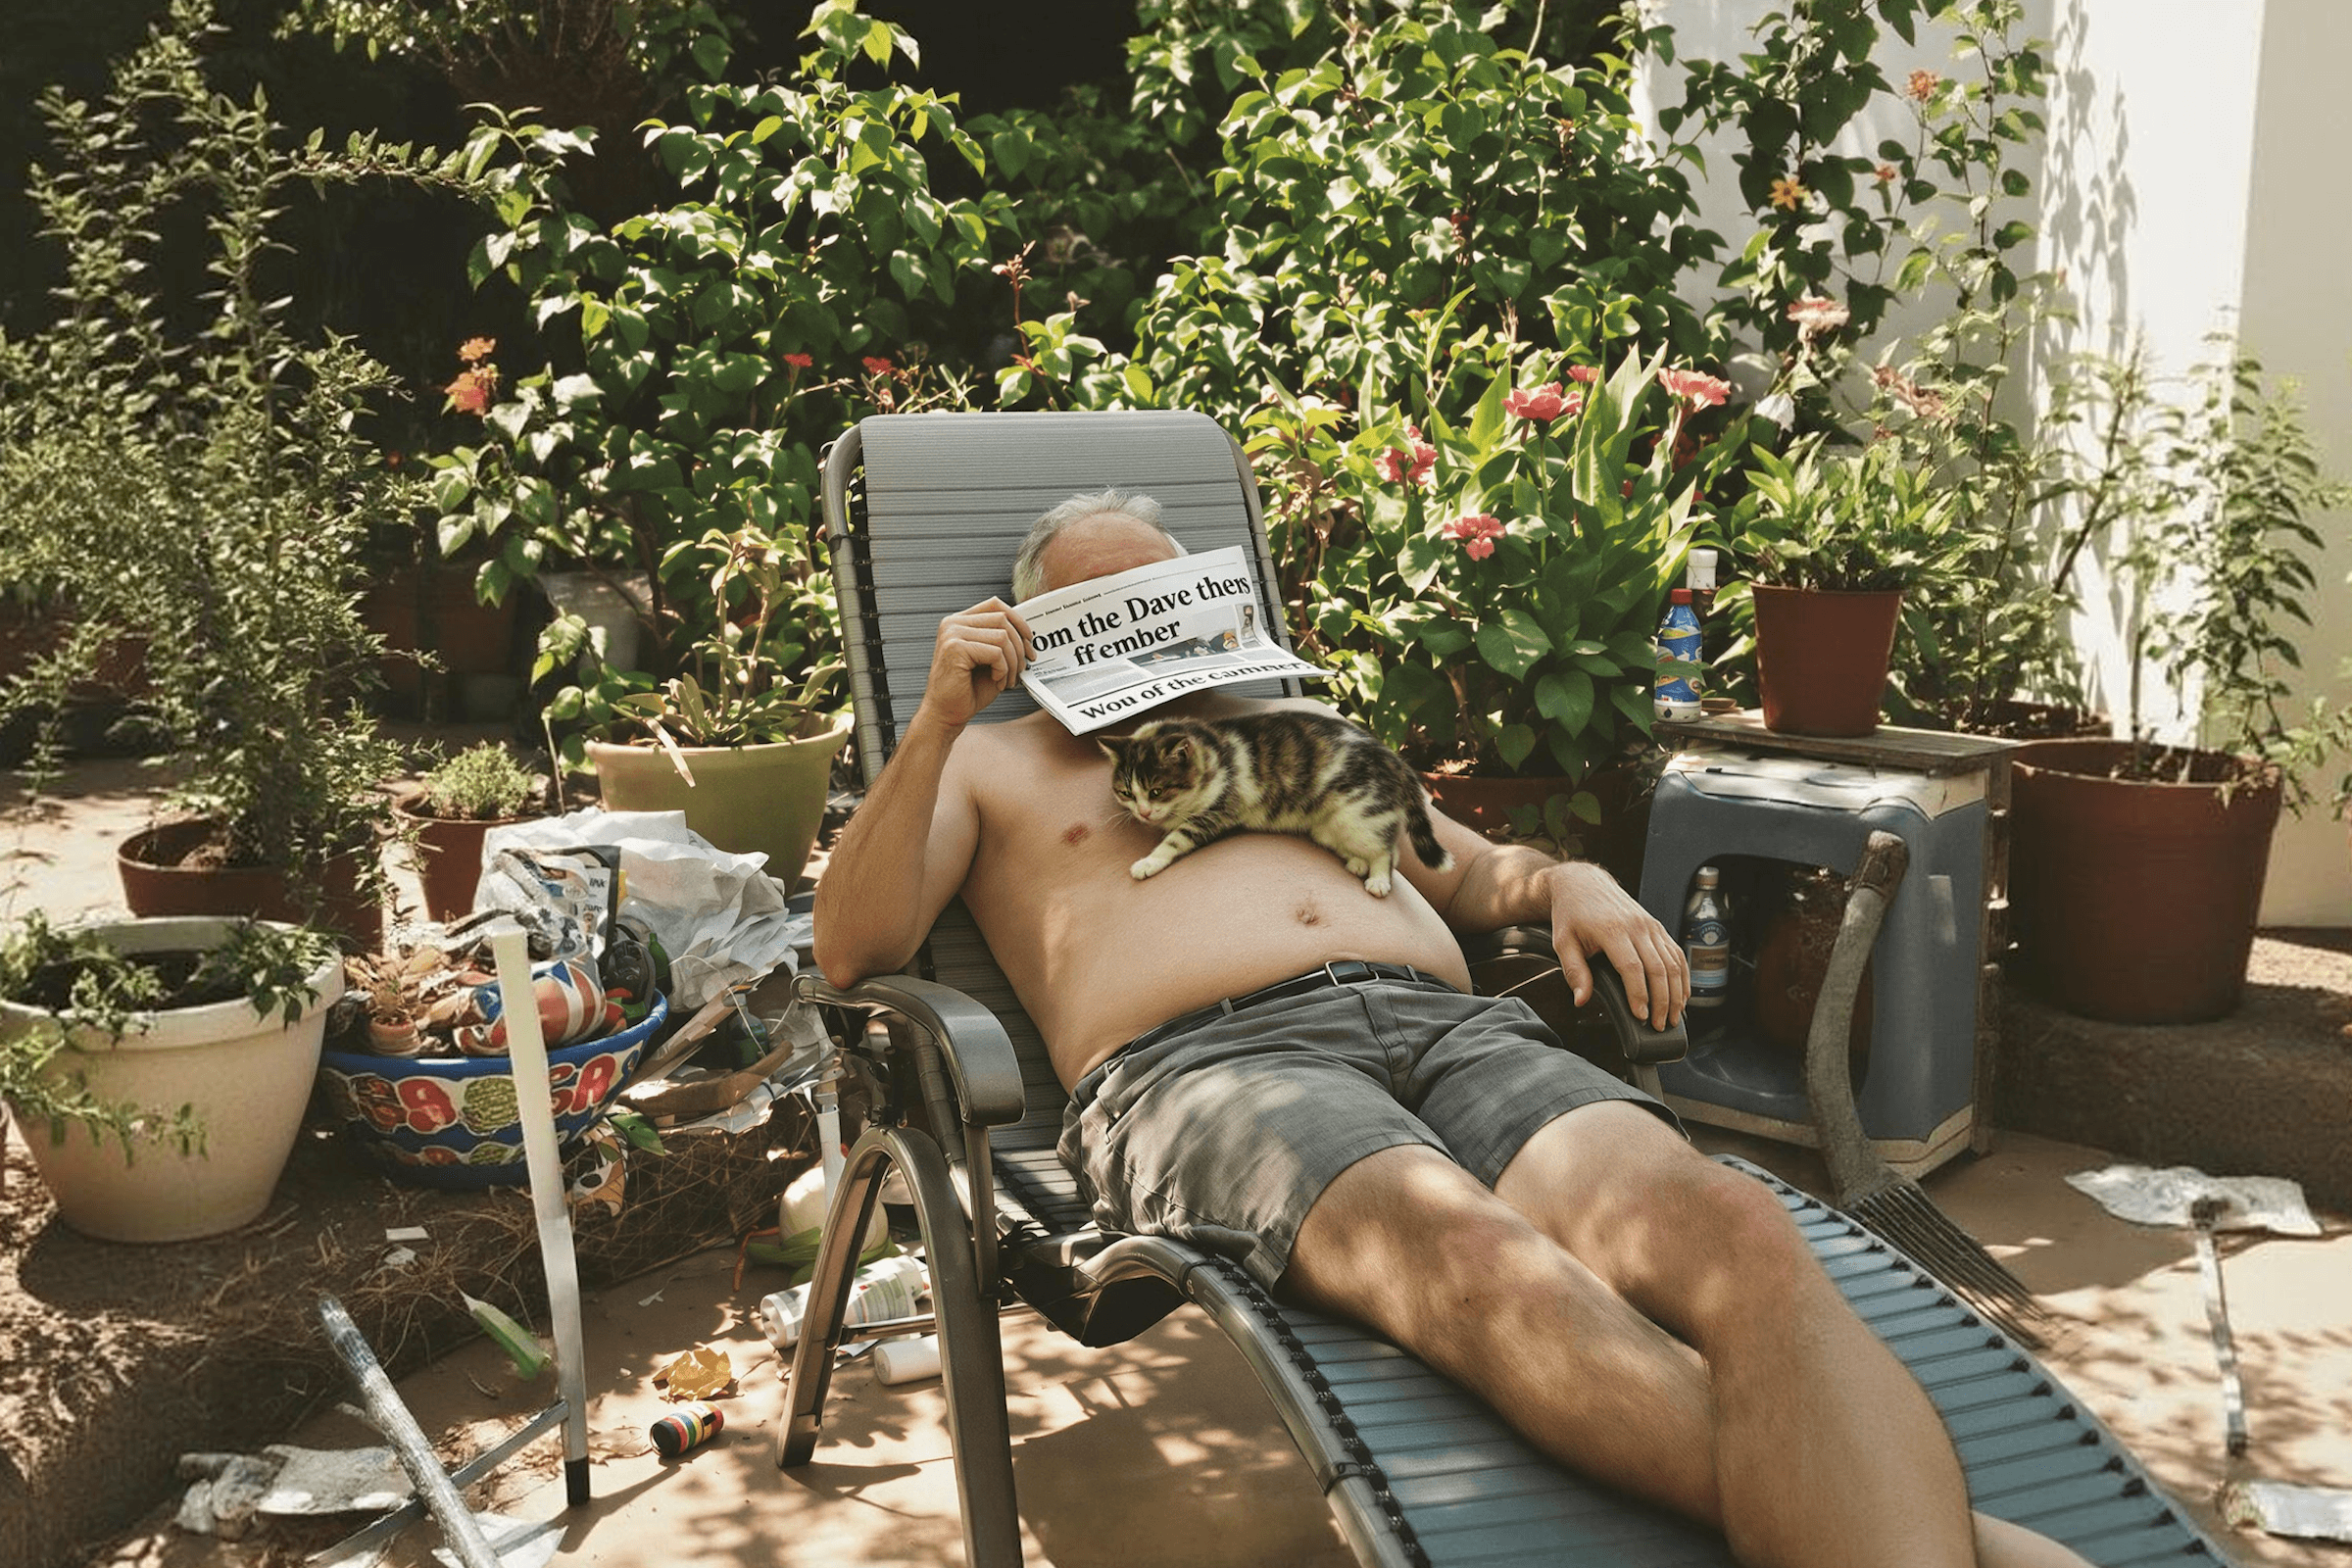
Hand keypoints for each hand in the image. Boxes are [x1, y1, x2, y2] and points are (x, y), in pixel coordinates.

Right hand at [919, 598, 1036, 730]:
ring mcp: (952, 634)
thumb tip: (1028, 633)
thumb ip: (1002, 641)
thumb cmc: (967, 690)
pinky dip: (1003, 671)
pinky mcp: (955, 648)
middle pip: (1002, 619)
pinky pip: (996, 653)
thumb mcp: (989, 659)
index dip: (1018, 619)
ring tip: (1008, 679)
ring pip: (1003, 637)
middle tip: (1023, 667)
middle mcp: (953, 623)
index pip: (995, 604)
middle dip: (1020, 646)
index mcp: (960, 622)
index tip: (1029, 640)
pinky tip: (997, 682)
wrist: (946, 714)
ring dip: (1013, 662)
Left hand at [1546, 861, 1687, 1029]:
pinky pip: (1675, 953)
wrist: (1583, 883)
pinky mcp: (1657, 926)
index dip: (1639, 995)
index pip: (1632, 968)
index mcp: (1612, 930)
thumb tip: (1581, 1000)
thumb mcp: (1563, 942)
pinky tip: (1681, 995)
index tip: (1641, 1016)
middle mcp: (1636, 926)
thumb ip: (1574, 972)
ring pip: (1672, 962)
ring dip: (1676, 993)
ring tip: (1673, 1017)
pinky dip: (1682, 976)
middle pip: (1658, 969)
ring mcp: (1650, 925)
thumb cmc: (1571, 913)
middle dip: (1662, 1001)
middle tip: (1659, 1025)